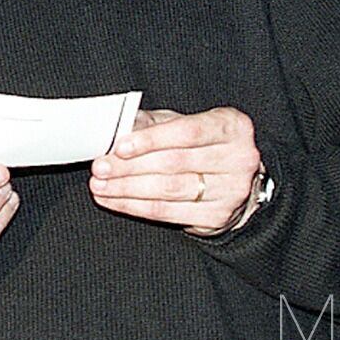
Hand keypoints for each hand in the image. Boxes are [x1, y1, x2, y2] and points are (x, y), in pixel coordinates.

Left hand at [88, 107, 260, 234]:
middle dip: (130, 167)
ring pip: (169, 190)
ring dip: (128, 189)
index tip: (120, 147)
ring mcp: (232, 191)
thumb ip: (152, 123)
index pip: (187, 132)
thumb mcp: (181, 123)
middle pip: (174, 163)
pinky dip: (135, 207)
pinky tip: (115, 200)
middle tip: (101, 167)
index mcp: (231, 126)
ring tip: (101, 185)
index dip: (151, 140)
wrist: (233, 179)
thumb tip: (117, 130)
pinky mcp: (217, 217)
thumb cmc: (201, 143)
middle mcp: (238, 158)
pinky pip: (168, 212)